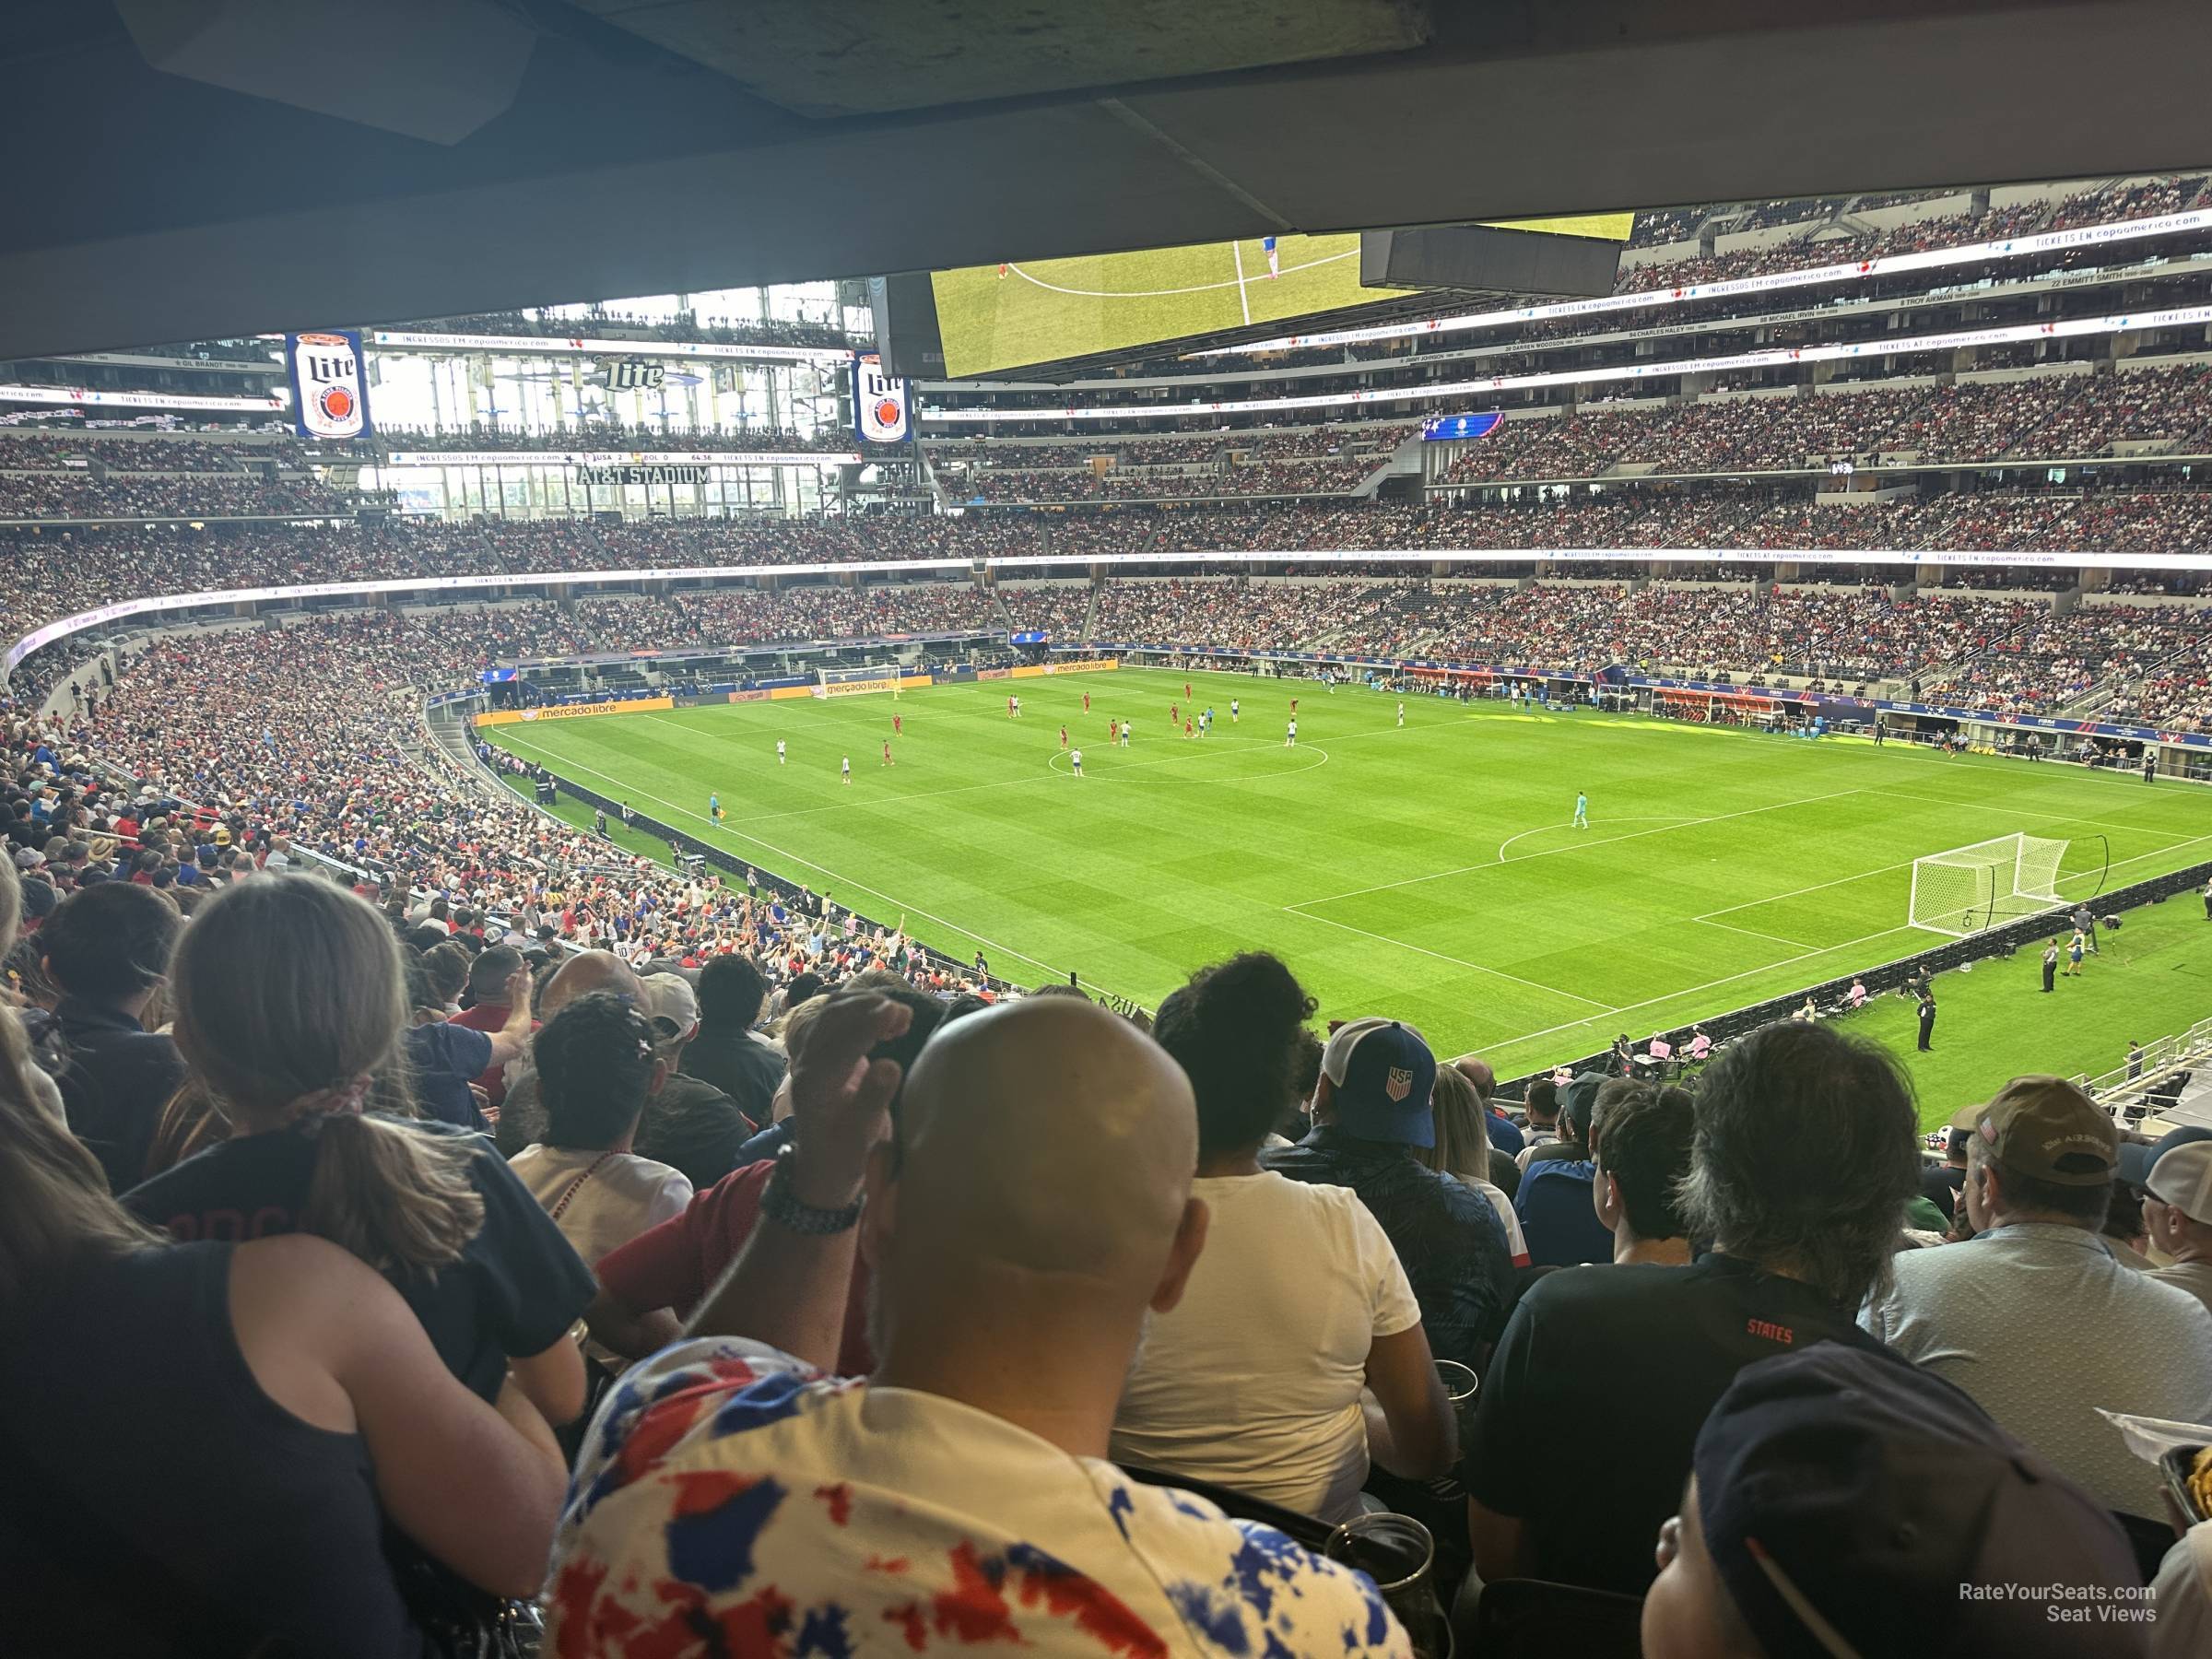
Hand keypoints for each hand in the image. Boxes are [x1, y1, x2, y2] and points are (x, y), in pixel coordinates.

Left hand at [785, 992, 911, 1207]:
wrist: (822, 1166)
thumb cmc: (845, 1154)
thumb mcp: (862, 1136)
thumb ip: (873, 1100)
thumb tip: (889, 1065)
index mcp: (815, 1086)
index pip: (840, 1045)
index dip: (868, 1024)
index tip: (898, 1011)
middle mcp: (806, 1065)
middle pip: (831, 1020)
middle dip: (868, 1008)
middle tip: (905, 1015)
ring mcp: (808, 1056)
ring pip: (829, 1013)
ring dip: (863, 1005)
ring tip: (898, 1015)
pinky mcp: (817, 1052)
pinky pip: (830, 1017)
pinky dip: (856, 1008)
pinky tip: (881, 1016)